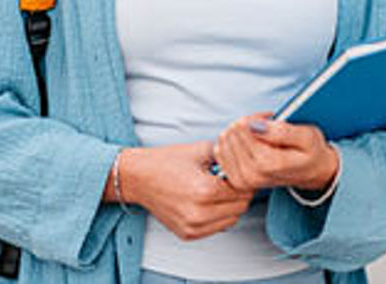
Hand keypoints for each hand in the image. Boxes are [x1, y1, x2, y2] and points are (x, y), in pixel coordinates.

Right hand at [120, 142, 253, 240]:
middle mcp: (200, 213)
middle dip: (239, 192)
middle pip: (240, 206)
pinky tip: (207, 202)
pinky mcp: (188, 234)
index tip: (238, 171)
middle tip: (228, 180)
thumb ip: (228, 155)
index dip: (244, 178)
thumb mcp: (201, 150)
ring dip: (230, 205)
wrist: (138, 177)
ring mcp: (193, 226)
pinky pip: (217, 228)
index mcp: (205, 190)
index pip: (243, 190)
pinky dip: (218, 216)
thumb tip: (247, 159)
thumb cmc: (165, 162)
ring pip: (232, 219)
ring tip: (217, 190)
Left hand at [212, 113, 338, 194]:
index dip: (251, 121)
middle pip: (232, 138)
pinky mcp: (237, 181)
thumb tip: (255, 126)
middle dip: (242, 124)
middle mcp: (253, 176)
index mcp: (269, 165)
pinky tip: (243, 139)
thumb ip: (282, 131)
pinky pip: (220, 154)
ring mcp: (243, 181)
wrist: (309, 172)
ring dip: (235, 132)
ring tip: (252, 130)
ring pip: (224, 145)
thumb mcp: (307, 136)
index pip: (245, 134)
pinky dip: (229, 142)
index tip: (263, 117)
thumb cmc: (309, 151)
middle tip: (258, 122)